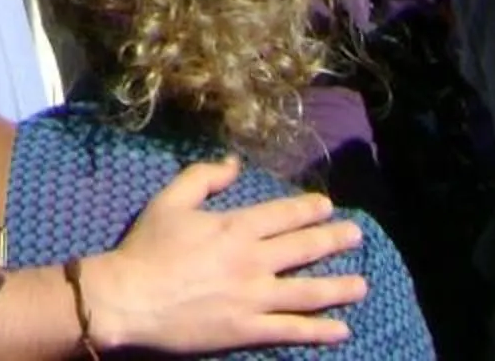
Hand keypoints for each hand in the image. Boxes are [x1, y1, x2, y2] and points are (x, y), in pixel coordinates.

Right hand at [83, 160, 364, 351]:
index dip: (307, 209)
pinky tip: (341, 330)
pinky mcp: (249, 330)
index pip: (281, 215)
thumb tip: (233, 164)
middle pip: (301, 248)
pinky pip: (292, 329)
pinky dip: (320, 330)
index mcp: (234, 227)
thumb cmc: (147, 247)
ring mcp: (254, 298)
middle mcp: (252, 260)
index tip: (327, 206)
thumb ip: (202, 177)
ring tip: (362, 284)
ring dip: (338, 287)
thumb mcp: (169, 201)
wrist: (132, 298)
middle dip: (332, 240)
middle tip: (357, 235)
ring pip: (307, 291)